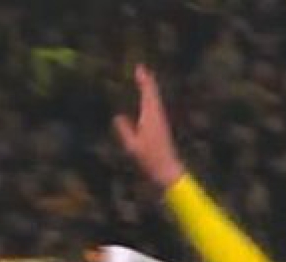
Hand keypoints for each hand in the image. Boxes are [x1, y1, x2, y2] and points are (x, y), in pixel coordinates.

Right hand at [113, 65, 185, 188]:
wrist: (167, 169)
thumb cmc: (150, 159)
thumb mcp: (132, 146)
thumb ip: (125, 130)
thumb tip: (117, 116)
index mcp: (151, 116)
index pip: (148, 93)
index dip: (144, 80)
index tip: (139, 68)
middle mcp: (158, 115)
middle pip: (154, 93)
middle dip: (147, 80)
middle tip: (142, 69)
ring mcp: (161, 120)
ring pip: (156, 100)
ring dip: (150, 88)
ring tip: (144, 80)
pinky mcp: (162, 127)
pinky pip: (155, 107)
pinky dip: (151, 99)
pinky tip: (147, 102)